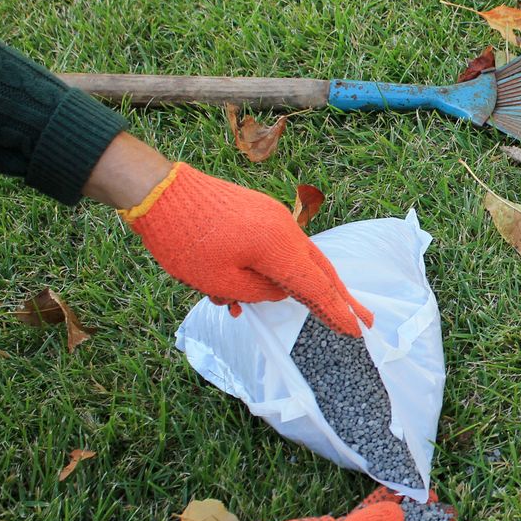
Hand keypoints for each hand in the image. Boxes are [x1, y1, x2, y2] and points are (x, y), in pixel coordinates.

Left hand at [118, 160, 372, 335]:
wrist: (157, 190)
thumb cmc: (184, 239)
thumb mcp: (219, 281)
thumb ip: (258, 292)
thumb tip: (278, 290)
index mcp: (279, 247)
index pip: (316, 287)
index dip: (337, 311)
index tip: (356, 330)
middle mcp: (284, 229)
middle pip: (320, 270)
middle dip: (340, 298)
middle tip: (364, 318)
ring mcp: (271, 218)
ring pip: (294, 259)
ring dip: (288, 287)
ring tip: (277, 308)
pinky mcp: (257, 213)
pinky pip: (274, 247)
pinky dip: (267, 269)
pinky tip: (236, 288)